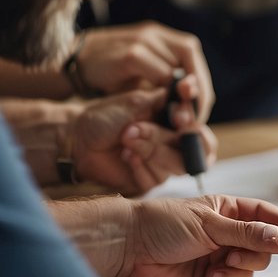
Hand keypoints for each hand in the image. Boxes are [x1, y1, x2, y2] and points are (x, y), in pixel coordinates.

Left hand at [72, 89, 217, 193]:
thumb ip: (166, 101)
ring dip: (148, 150)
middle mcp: (173, 145)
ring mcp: (163, 165)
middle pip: (192, 152)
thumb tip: (188, 95)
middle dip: (162, 138)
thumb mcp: (137, 101)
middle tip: (136, 130)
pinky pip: (156, 178)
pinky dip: (138, 165)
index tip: (180, 118)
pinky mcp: (150, 181)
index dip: (195, 128)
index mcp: (174, 125)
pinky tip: (124, 156)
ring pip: (174, 165)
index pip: (200, 132)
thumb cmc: (105, 117)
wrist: (77, 139)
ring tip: (125, 139)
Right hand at [76, 23, 214, 122]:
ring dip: (182, 96)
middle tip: (194, 115)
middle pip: (191, 56)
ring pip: (177, 68)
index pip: (193, 57)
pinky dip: (166, 94)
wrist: (72, 66)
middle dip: (196, 88)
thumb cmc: (112, 76)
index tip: (199, 111)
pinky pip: (161, 75)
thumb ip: (168, 87)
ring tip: (181, 118)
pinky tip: (165, 110)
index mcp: (161, 37)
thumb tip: (195, 108)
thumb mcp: (144, 78)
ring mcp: (142, 40)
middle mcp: (155, 34)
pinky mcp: (130, 55)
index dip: (200, 85)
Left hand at [120, 196, 277, 276]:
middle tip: (277, 247)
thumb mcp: (209, 223)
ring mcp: (220, 257)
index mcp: (227, 211)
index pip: (265, 214)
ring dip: (245, 265)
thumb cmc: (163, 224)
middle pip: (265, 243)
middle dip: (267, 246)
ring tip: (225, 262)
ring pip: (254, 265)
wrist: (129, 249)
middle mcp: (227, 234)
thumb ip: (248, 232)